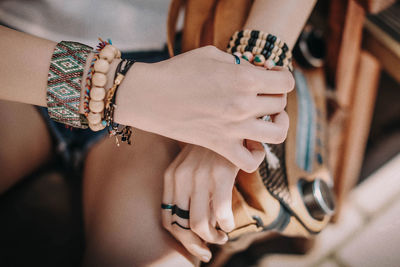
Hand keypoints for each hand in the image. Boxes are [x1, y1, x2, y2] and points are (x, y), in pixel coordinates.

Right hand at [114, 46, 292, 171]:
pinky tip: (250, 143)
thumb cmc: (177, 71)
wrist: (149, 95)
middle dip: (275, 96)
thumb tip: (254, 70)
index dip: (282, 76)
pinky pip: (250, 161)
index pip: (286, 81)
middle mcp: (244, 105)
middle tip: (263, 93)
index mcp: (244, 78)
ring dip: (278, 125)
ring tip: (268, 119)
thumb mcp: (212, 55)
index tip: (271, 76)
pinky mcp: (220, 146)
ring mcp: (233, 129)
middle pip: (280, 103)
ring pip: (277, 133)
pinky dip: (256, 155)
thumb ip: (239, 62)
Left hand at [161, 141, 263, 261]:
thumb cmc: (210, 147)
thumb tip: (194, 222)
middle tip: (208, 249)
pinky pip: (221, 213)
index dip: (180, 239)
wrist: (226, 120)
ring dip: (212, 237)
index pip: (167, 219)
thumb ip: (185, 187)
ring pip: (199, 223)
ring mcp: (199, 176)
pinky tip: (229, 224)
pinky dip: (226, 224)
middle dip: (195, 244)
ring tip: (221, 236)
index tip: (195, 246)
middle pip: (181, 226)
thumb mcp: (189, 163)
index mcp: (171, 176)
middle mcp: (181, 177)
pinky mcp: (220, 175)